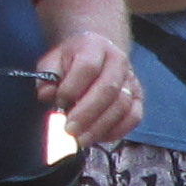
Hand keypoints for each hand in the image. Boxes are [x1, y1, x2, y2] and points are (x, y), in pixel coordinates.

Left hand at [43, 24, 141, 145]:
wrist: (96, 54)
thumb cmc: (71, 61)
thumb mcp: (52, 62)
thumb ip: (47, 78)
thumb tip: (47, 96)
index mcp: (94, 46)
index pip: (88, 67)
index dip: (72, 88)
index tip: (58, 103)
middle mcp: (118, 60)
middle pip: (108, 89)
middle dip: (87, 113)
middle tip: (69, 131)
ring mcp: (131, 80)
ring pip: (122, 106)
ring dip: (100, 126)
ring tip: (80, 139)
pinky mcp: (138, 98)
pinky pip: (134, 117)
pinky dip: (117, 131)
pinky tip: (98, 138)